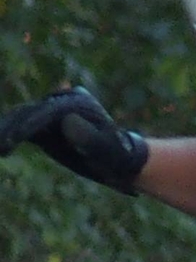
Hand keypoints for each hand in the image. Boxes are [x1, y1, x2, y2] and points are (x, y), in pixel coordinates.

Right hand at [0, 86, 148, 192]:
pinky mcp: (44, 127)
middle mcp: (59, 102)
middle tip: (1, 141)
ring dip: (7, 130)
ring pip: (23, 119)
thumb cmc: (116, 154)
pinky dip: (11, 136)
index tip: (18, 136)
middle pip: (31, 112)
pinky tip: (2, 147)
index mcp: (75, 101)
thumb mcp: (106, 148)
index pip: (48, 111)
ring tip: (0, 146)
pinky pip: (24, 130)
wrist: (118, 160)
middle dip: (13, 126)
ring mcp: (50, 114)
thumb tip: (66, 122)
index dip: (31, 123)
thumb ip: (88, 136)